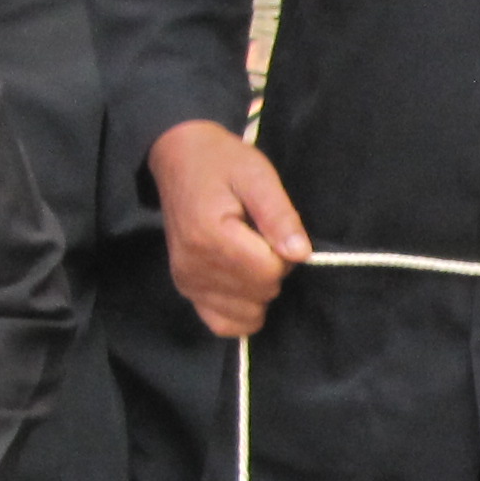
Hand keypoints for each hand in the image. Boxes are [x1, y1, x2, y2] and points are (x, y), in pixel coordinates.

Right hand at [152, 120, 309, 339]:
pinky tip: (242, 283)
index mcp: (210, 237)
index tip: (271, 227)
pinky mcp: (185, 289)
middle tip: (259, 236)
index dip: (283, 252)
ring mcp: (187, 283)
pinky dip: (241, 310)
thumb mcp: (257, 175)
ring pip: (247, 314)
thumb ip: (280, 215)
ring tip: (247, 255)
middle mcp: (193, 267)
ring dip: (258, 291)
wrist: (178, 157)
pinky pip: (223, 323)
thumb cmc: (222, 162)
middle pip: (260, 295)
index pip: (270, 272)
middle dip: (272, 270)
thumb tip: (301, 254)